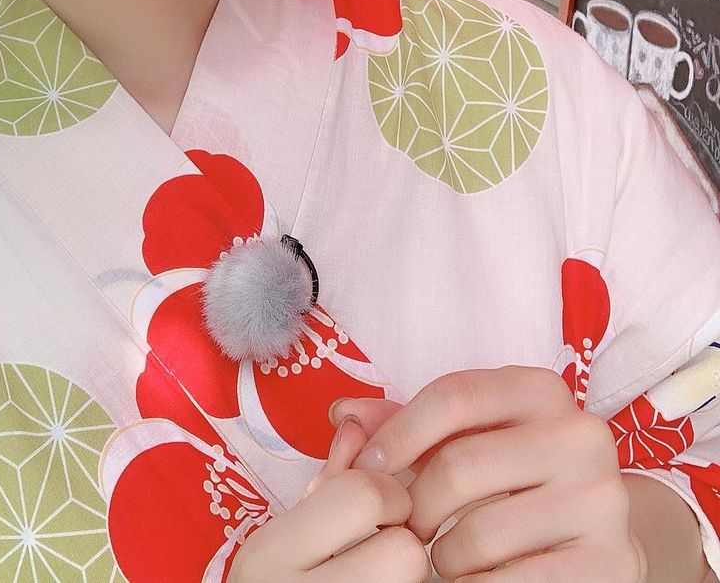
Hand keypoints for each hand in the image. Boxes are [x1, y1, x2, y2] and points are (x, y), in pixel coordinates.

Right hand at [229, 420, 427, 581]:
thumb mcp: (285, 532)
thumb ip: (329, 478)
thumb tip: (360, 424)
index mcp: (274, 553)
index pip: (365, 496)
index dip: (385, 491)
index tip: (376, 504)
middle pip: (405, 551)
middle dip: (402, 540)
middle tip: (382, 544)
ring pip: (415, 580)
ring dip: (406, 569)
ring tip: (378, 569)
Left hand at [327, 366, 648, 581]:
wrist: (597, 537)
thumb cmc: (512, 475)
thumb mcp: (468, 435)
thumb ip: (405, 422)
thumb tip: (342, 416)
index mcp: (542, 390)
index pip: (453, 397)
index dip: (397, 434)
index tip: (365, 468)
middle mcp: (580, 436)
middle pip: (459, 466)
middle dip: (415, 505)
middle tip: (405, 527)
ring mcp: (601, 501)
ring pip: (479, 533)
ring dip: (443, 555)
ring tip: (444, 556)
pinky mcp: (612, 562)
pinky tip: (470, 580)